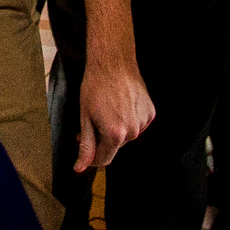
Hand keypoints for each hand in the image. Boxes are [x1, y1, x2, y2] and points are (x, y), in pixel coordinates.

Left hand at [76, 55, 156, 172]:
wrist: (113, 62)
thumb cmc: (95, 86)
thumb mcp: (85, 117)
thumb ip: (85, 145)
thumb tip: (80, 167)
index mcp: (115, 135)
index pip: (104, 160)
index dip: (91, 158)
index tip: (85, 149)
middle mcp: (132, 132)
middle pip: (115, 146)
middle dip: (102, 138)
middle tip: (92, 121)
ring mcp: (143, 122)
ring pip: (127, 135)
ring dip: (116, 128)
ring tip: (108, 108)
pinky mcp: (150, 113)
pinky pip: (137, 124)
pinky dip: (128, 119)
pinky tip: (121, 105)